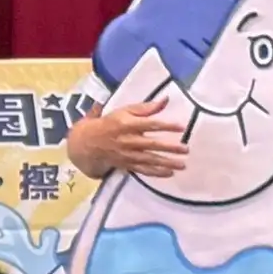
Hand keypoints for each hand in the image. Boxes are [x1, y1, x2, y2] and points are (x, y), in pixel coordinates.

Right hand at [70, 96, 188, 178]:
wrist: (87, 142)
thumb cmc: (110, 123)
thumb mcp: (124, 111)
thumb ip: (145, 107)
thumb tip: (166, 100)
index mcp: (127, 124)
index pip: (150, 124)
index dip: (166, 125)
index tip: (181, 126)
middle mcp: (128, 140)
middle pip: (151, 144)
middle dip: (169, 147)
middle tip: (185, 149)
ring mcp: (127, 154)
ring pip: (149, 159)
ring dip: (166, 162)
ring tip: (183, 164)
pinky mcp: (126, 165)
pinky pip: (142, 170)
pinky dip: (156, 172)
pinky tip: (169, 173)